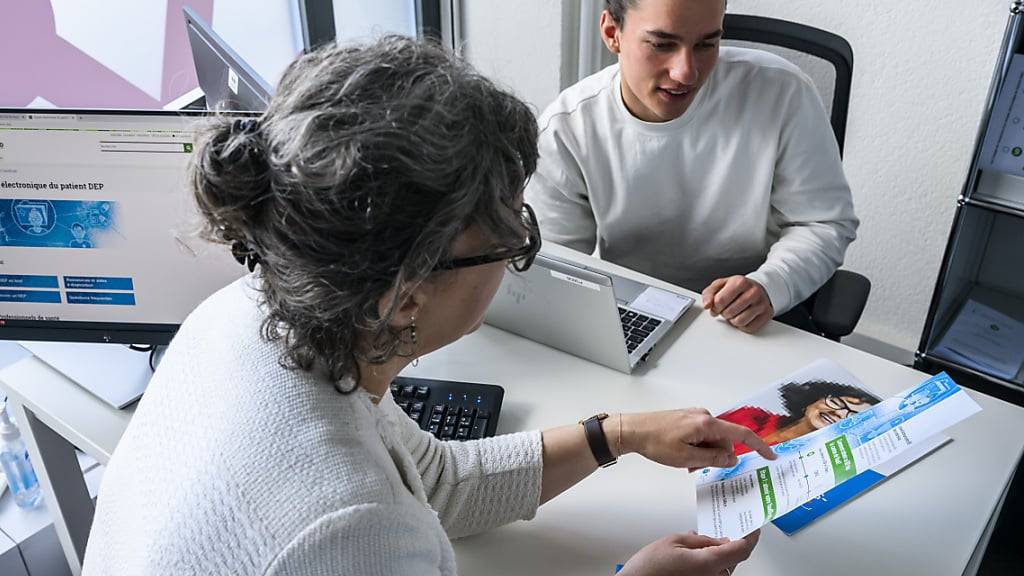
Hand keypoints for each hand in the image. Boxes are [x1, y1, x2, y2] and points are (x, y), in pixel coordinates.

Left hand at [618, 409, 775, 468]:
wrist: (632, 430)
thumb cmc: (655, 442)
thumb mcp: (687, 458)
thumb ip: (713, 459)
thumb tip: (732, 460)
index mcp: (707, 423)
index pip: (741, 434)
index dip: (758, 446)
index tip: (770, 455)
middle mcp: (704, 415)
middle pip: (724, 441)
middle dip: (716, 457)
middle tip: (695, 467)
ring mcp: (695, 416)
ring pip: (712, 440)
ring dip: (704, 454)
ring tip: (684, 462)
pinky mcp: (687, 418)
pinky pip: (701, 436)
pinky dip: (697, 448)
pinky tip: (682, 454)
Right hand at [618, 530, 760, 575]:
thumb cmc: (648, 569)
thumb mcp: (674, 542)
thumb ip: (700, 539)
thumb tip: (715, 540)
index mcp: (709, 564)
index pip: (742, 549)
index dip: (751, 536)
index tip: (753, 527)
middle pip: (733, 558)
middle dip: (729, 543)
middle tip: (724, 529)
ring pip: (723, 567)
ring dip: (718, 554)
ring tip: (701, 543)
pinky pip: (712, 574)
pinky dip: (709, 564)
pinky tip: (696, 555)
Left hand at [702, 276, 773, 333]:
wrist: (757, 288)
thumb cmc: (736, 287)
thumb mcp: (720, 285)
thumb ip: (709, 294)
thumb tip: (707, 305)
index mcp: (740, 282)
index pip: (720, 301)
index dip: (714, 307)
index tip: (716, 306)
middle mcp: (753, 292)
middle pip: (729, 313)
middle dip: (724, 313)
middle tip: (727, 307)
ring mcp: (761, 304)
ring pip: (739, 322)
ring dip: (733, 320)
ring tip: (735, 312)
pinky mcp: (767, 314)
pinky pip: (749, 328)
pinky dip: (742, 325)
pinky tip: (743, 315)